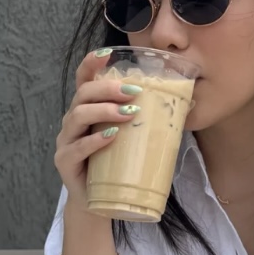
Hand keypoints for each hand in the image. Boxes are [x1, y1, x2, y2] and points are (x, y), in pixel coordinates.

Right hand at [54, 49, 141, 204]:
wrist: (99, 201)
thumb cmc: (117, 164)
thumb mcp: (130, 137)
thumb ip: (146, 118)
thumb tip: (188, 103)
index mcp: (88, 109)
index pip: (84, 79)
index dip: (91, 63)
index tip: (108, 53)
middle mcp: (73, 120)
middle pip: (83, 93)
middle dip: (108, 88)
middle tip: (133, 91)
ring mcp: (66, 141)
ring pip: (78, 116)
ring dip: (104, 110)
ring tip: (128, 114)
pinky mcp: (65, 162)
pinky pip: (77, 147)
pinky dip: (95, 140)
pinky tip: (111, 137)